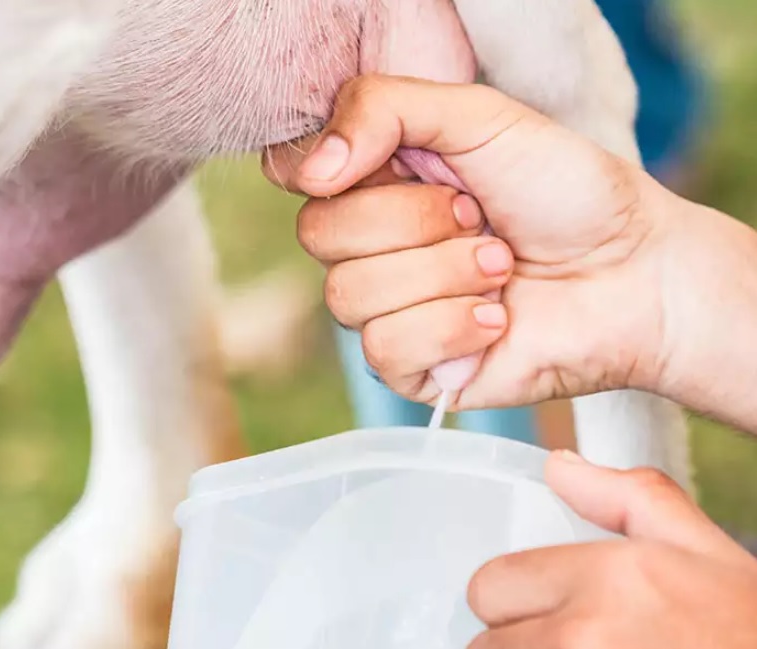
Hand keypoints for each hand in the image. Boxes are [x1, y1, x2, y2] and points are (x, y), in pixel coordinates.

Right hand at [263, 75, 682, 406]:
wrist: (632, 273)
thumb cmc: (567, 192)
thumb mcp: (480, 117)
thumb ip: (385, 110)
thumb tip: (311, 171)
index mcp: (379, 180)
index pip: (298, 175)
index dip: (336, 171)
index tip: (412, 165)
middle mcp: (373, 245)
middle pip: (320, 233)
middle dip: (415, 221)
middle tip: (481, 219)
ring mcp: (388, 309)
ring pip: (349, 295)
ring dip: (443, 275)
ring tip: (501, 269)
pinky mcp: (411, 368)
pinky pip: (384, 349)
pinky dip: (451, 329)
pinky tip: (496, 320)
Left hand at [467, 453, 756, 647]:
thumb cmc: (748, 626)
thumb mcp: (703, 549)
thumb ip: (625, 496)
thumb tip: (558, 466)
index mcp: (604, 581)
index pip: (489, 587)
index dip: (511, 597)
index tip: (538, 607)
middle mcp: (581, 640)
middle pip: (486, 644)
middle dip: (518, 642)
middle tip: (571, 642)